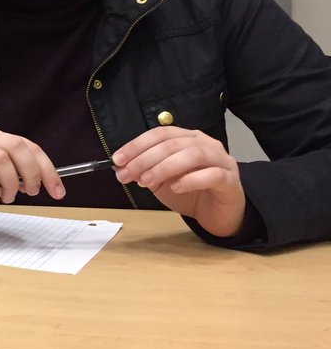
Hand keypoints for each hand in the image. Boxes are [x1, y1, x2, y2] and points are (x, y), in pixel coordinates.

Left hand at [112, 127, 244, 236]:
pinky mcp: (231, 180)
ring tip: (146, 181)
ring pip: (192, 155)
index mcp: (188, 138)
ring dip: (164, 167)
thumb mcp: (160, 182)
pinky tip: (175, 188)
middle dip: (144, 159)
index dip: (137, 145)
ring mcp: (222, 160)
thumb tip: (119, 167)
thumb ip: (143, 171)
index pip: (160, 134)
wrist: (218, 214)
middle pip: (172, 144)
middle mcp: (206, 144)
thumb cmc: (190, 193)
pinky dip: (190, 179)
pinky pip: (212, 175)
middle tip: (126, 174)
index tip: (117, 160)